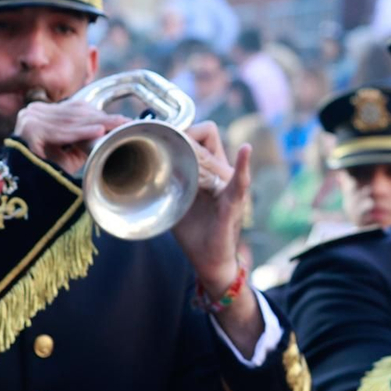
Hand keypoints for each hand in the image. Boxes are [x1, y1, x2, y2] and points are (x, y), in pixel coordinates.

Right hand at [13, 99, 126, 174]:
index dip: (100, 113)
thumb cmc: (50, 170)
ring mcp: (29, 118)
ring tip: (119, 125)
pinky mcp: (29, 130)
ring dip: (98, 123)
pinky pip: (62, 132)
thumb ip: (85, 137)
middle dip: (104, 118)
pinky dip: (82, 132)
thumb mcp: (72, 150)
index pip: (76, 108)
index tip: (122, 119)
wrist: (28, 189)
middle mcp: (33, 111)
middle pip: (75, 113)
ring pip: (72, 121)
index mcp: (42, 112)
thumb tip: (109, 128)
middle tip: (126, 122)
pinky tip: (99, 131)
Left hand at [171, 122, 250, 288]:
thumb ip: (170, 178)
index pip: (205, 132)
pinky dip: (242, 166)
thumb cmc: (194, 230)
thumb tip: (145, 161)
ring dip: (191, 157)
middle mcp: (224, 172)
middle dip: (182, 141)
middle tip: (164, 159)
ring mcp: (230, 187)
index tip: (165, 137)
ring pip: (211, 155)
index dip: (186, 129)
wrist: (209, 261)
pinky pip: (238, 182)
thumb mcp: (178, 197)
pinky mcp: (232, 204)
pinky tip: (245, 151)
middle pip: (206, 136)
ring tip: (177, 178)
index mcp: (212, 169)